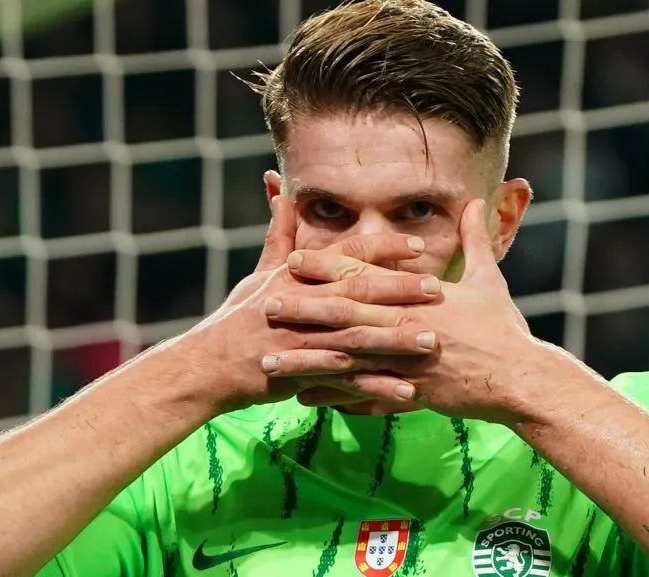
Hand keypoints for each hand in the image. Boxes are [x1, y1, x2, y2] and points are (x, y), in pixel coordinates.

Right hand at [184, 195, 442, 412]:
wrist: (209, 365)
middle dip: (399, 291)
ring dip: (396, 341)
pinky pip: (347, 383)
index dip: (382, 248)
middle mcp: (304, 304)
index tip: (418, 243)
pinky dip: (377, 387)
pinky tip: (410, 390)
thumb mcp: (261, 272)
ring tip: (432, 342)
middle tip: (438, 290)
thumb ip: (280, 234)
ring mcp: (304, 340)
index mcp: (298, 277)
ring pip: (357, 339)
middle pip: (358, 294)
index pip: (346, 255)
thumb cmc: (240, 317)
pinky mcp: (304, 374)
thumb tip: (279, 189)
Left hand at [262, 199, 564, 423]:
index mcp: (420, 296)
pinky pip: (365, 397)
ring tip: (271, 362)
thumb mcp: (490, 279)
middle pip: (346, 316)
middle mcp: (408, 327)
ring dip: (306, 360)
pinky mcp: (412, 395)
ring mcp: (407, 363)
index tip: (292, 260)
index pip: (365, 276)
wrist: (521, 379)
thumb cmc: (504, 328)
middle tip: (265, 305)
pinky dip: (335, 399)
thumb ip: (474, 240)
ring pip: (347, 361)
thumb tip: (474, 201)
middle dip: (303, 310)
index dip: (327, 267)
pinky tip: (306, 400)